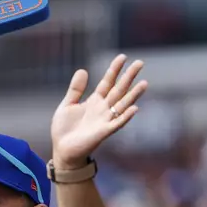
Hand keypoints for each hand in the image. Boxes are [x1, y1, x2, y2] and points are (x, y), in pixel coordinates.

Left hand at [50, 54, 147, 169]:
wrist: (62, 149)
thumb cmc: (64, 129)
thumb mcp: (67, 105)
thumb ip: (75, 89)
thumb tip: (82, 70)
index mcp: (94, 101)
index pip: (107, 82)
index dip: (114, 70)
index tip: (123, 57)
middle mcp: (103, 109)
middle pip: (119, 90)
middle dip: (128, 77)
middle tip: (140, 62)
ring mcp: (105, 120)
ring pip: (122, 105)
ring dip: (133, 95)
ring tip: (144, 83)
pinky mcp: (103, 132)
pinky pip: (117, 123)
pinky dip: (125, 116)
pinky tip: (134, 108)